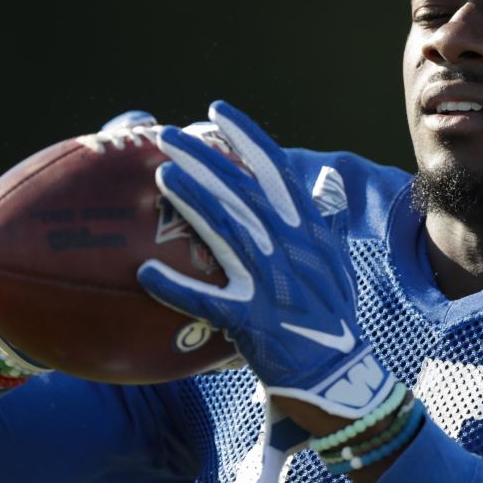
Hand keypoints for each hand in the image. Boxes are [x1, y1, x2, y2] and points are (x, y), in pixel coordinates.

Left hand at [137, 101, 395, 418]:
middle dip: (205, 158)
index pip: (276, 170)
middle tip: (167, 136)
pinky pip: (207, 301)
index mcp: (308, 229)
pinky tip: (144, 273)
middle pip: (243, 191)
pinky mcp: (251, 319)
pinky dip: (176, 288)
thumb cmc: (330, 313)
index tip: (217, 110)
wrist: (337, 372)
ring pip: (228, 231)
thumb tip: (325, 178)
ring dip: (195, 200)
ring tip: (162, 175)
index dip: (246, 137)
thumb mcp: (335, 259)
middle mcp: (290, 247)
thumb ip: (326, 218)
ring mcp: (271, 282)